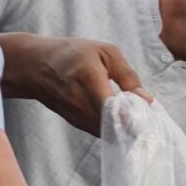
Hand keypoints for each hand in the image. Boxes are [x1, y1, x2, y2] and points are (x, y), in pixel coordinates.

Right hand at [0, 34, 147, 134]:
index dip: (135, 117)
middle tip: (151, 121)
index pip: (115, 108)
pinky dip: (115, 130)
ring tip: (140, 120)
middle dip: (136, 126)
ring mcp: (76, 115)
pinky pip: (100, 132)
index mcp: (89, 80)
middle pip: (115, 125)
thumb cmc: (73, 53)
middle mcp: (80, 102)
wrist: (34, 65)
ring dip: (126, 130)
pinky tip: (125, 121)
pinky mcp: (75, 123)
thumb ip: (127, 75)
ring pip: (109, 132)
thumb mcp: (105, 52)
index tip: (152, 118)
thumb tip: (148, 100)